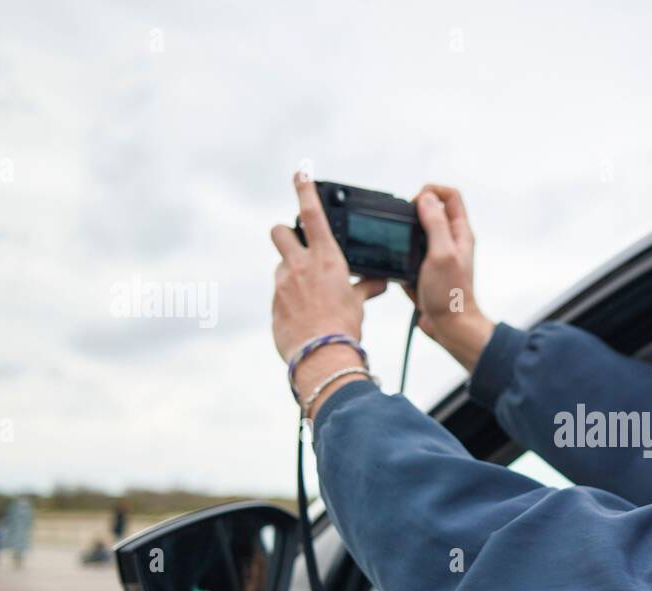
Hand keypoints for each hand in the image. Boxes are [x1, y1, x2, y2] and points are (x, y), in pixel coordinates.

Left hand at [270, 172, 386, 362]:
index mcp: (326, 259)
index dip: (305, 190)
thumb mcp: (357, 303)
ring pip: (280, 266)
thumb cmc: (345, 328)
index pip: (313, 214)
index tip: (300, 173)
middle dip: (286, 234)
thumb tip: (377, 282)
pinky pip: (279, 293)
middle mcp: (300, 265)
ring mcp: (282, 283)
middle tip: (296, 247)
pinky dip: (290, 300)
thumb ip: (364, 287)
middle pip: (280, 231)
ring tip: (308, 298)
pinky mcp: (273, 303)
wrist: (322, 357)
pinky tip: (303, 317)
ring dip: (291, 274)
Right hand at [404, 184, 494, 372]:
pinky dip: (402, 264)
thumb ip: (435, 224)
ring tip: (403, 257)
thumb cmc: (451, 295)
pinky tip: (404, 276)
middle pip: (431, 212)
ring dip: (405, 242)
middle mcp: (451, 242)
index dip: (431, 192)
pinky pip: (409, 259)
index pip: (450, 196)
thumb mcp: (441, 254)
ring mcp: (439, 257)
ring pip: (417, 237)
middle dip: (412, 216)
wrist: (450, 328)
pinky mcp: (427, 272)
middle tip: (403, 228)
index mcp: (460, 233)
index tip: (415, 203)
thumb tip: (426, 198)